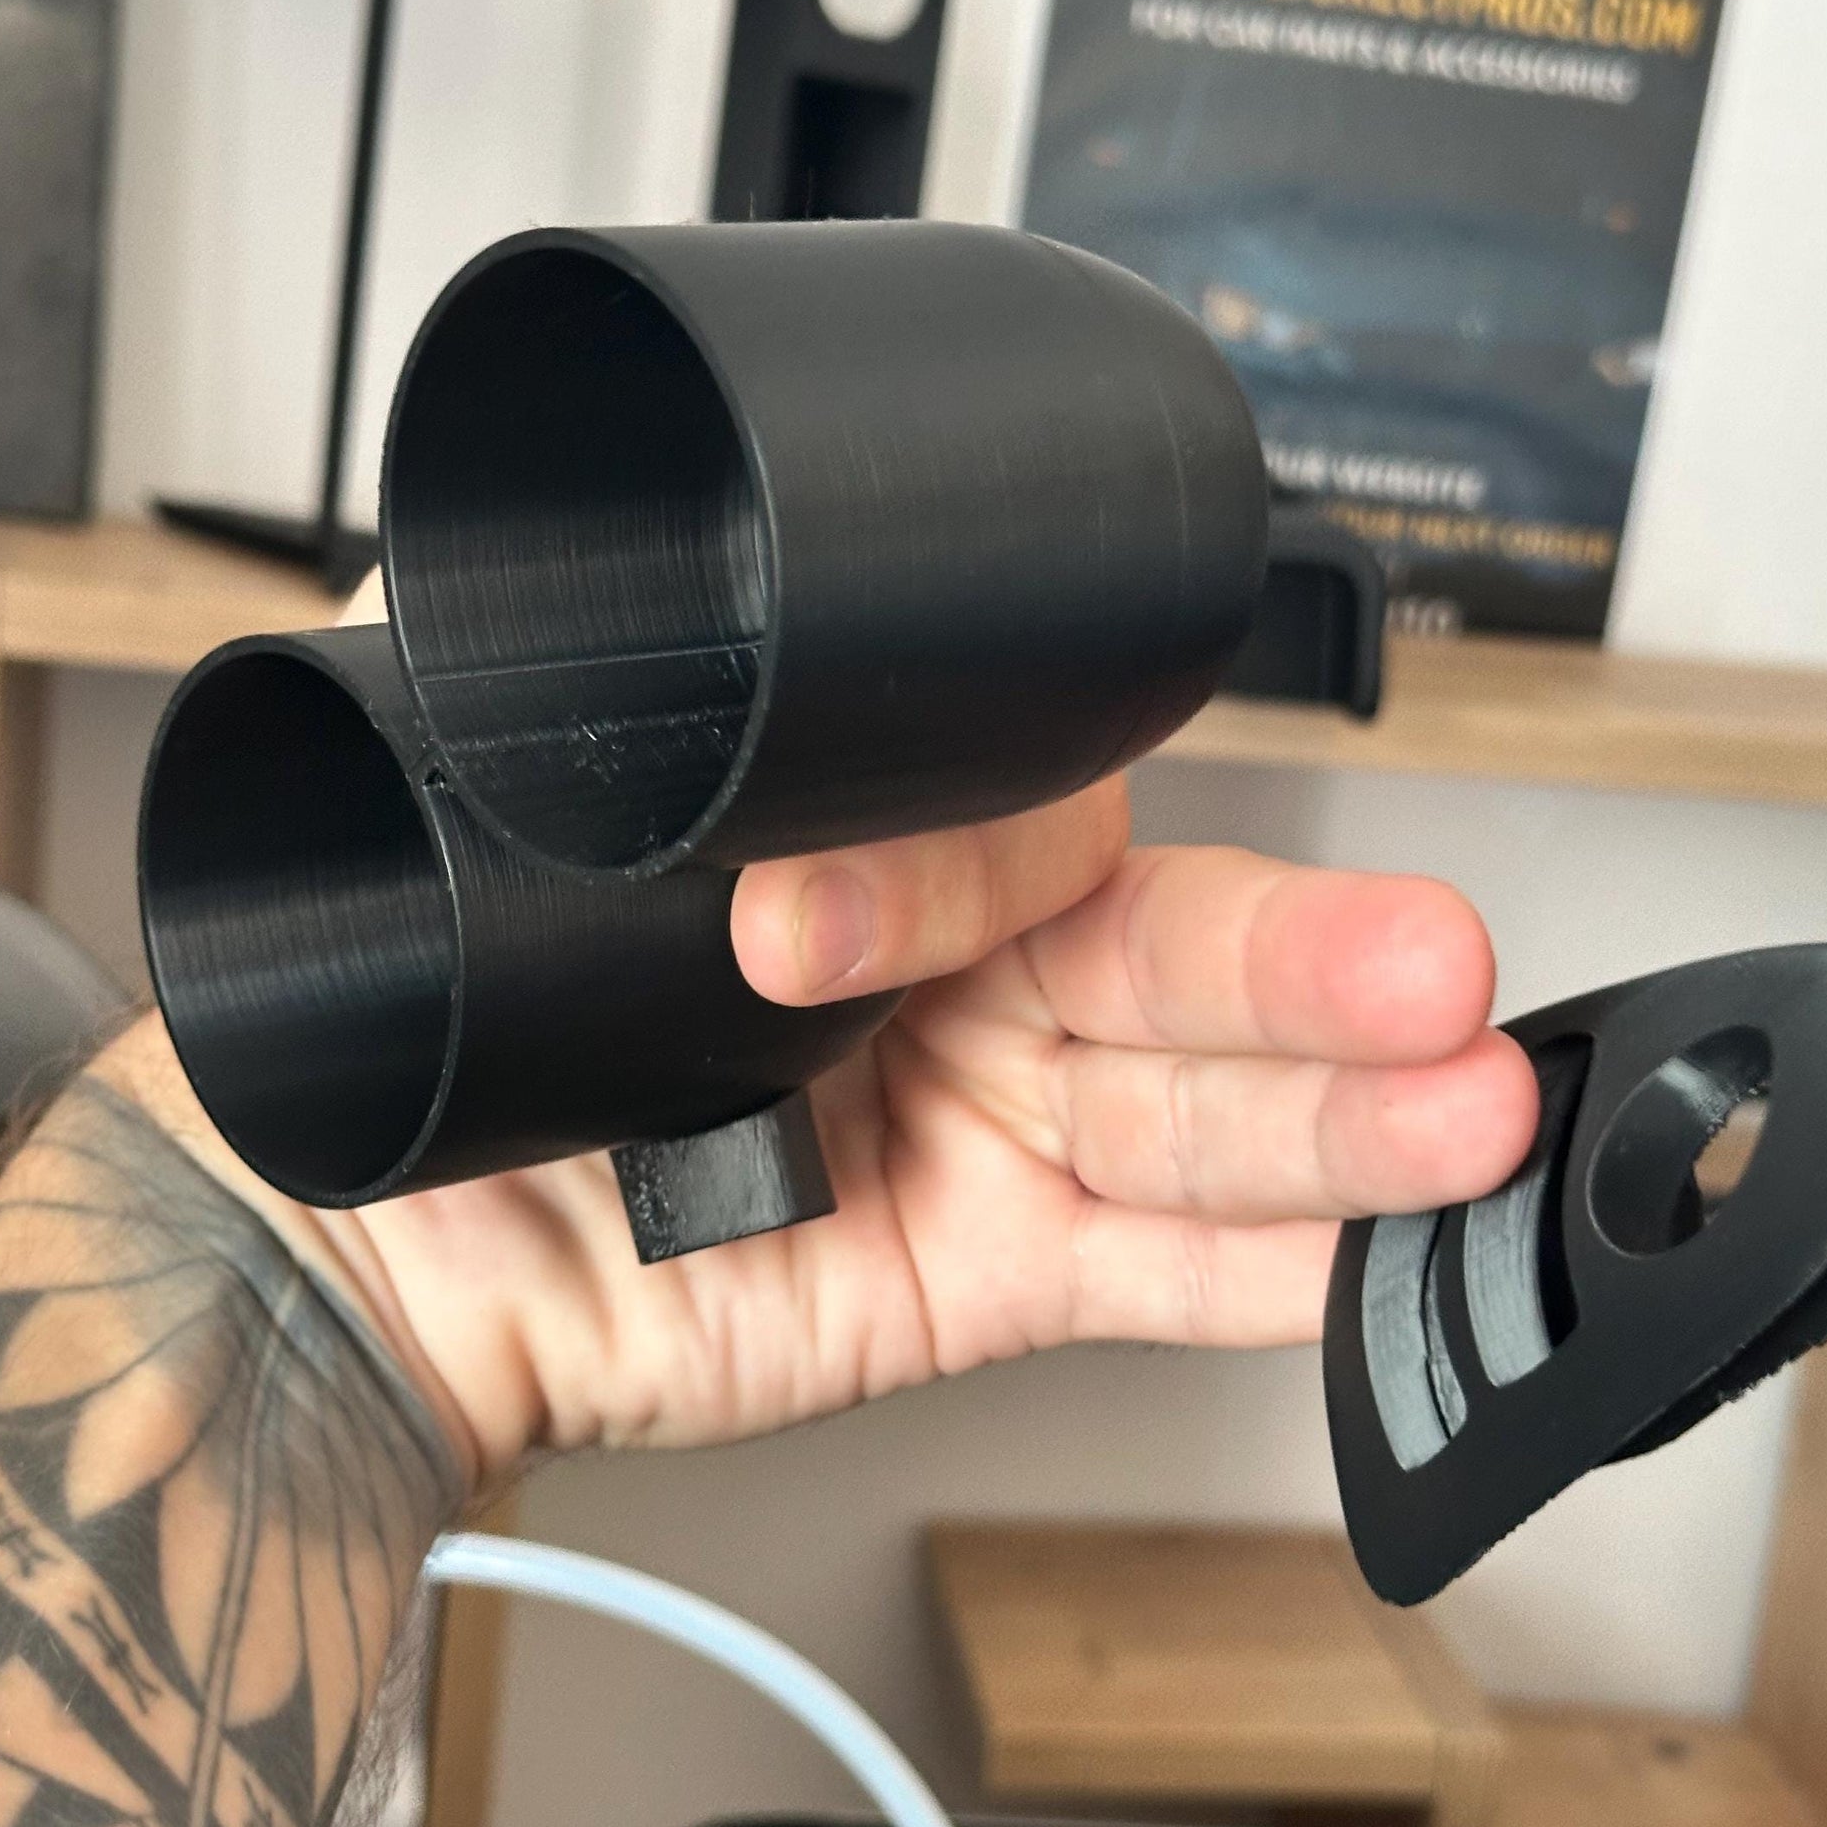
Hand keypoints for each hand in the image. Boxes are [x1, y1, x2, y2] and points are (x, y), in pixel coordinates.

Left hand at [115, 769, 1535, 1486]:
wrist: (365, 1238)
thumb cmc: (423, 987)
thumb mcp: (490, 772)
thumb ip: (606, 661)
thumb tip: (635, 554)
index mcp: (875, 829)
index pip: (997, 809)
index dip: (939, 871)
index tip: (802, 930)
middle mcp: (961, 968)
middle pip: (1167, 949)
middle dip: (1305, 966)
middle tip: (1419, 967)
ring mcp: (988, 1122)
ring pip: (1194, 1114)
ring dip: (1340, 1118)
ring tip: (1461, 1114)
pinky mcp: (987, 1270)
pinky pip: (1156, 1272)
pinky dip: (1274, 1272)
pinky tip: (1387, 1249)